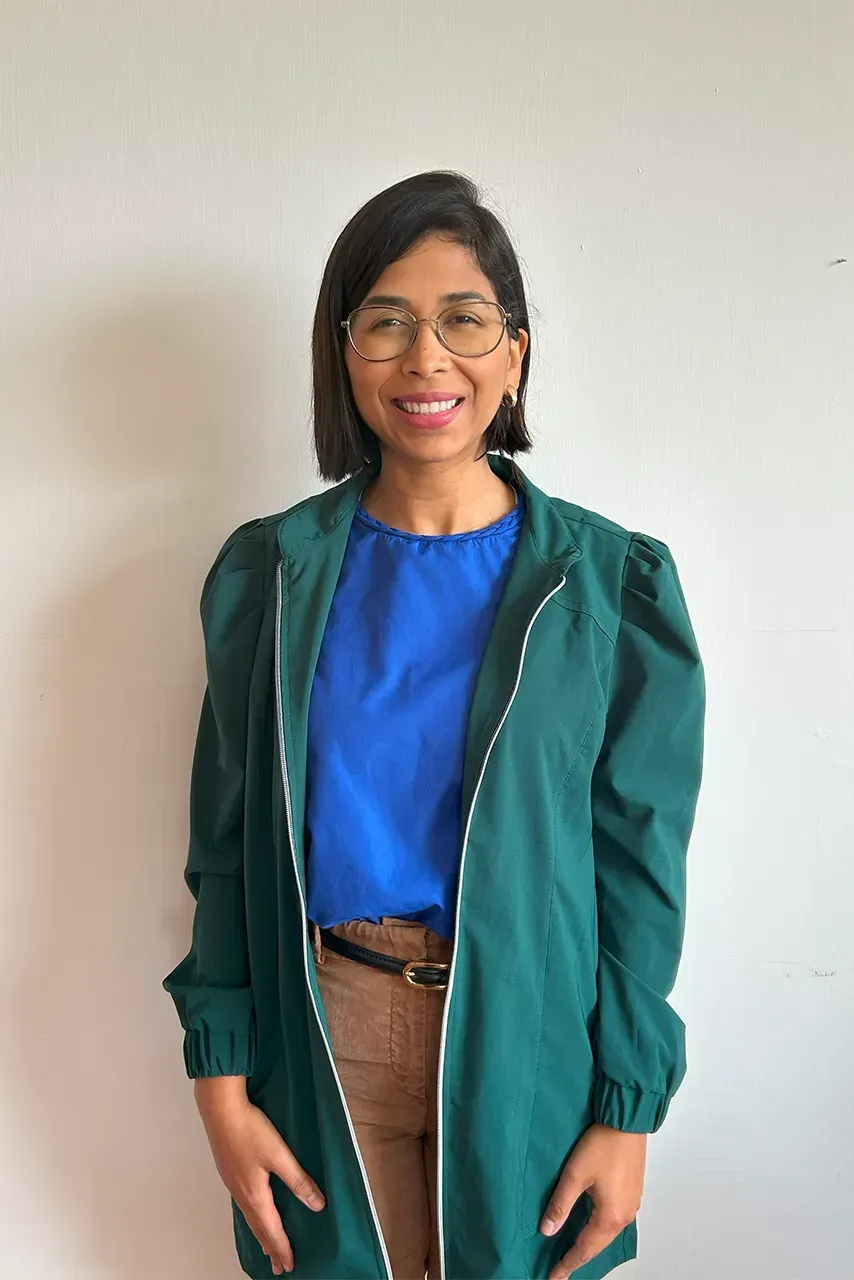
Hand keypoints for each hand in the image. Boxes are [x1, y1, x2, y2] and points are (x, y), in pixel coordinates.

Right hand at [194, 1077, 325, 1274]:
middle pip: (258, 1228)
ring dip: (260, 1233)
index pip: (271, 1230)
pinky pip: (242, 1205)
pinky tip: (253, 1210)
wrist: (220, 1110)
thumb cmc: (250, 1130)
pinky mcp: (229, 1172)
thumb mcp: (280, 1155)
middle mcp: (242, 1194)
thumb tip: (317, 1205)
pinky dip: (251, 1217)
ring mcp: (233, 1183)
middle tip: (277, 1266)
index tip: (288, 1266)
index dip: (281, 1248)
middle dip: (270, 1247)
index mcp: (255, 1194)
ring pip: (249, 1217)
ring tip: (265, 1245)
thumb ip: (299, 1180)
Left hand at [539, 1123, 646, 1278]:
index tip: (553, 1277)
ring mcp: (631, 1205)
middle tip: (560, 1267)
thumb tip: (547, 1230)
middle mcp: (624, 1216)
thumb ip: (560, 1204)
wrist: (628, 1122)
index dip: (567, 1264)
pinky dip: (599, 1229)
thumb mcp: (575, 1174)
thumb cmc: (602, 1145)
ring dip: (590, 1243)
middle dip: (578, 1257)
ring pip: (607, 1233)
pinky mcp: (632, 1193)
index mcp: (610, 1217)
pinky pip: (613, 1220)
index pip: (584, 1249)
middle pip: (598, 1245)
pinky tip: (590, 1226)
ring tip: (572, 1251)